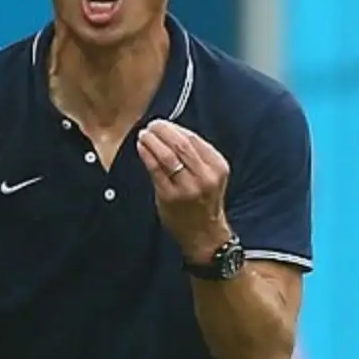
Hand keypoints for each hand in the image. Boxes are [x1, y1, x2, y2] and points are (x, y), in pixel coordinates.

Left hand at [136, 120, 231, 263]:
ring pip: (167, 155)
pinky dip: (146, 155)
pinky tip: (141, 147)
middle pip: (180, 144)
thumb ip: (196, 156)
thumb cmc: (203, 202)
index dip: (175, 128)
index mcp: (217, 167)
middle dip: (163, 131)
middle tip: (152, 125)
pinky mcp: (170, 197)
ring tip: (144, 134)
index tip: (163, 124)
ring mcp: (187, 188)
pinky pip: (155, 170)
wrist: (204, 234)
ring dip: (153, 141)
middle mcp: (205, 176)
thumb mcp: (210, 176)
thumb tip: (170, 131)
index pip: (194, 139)